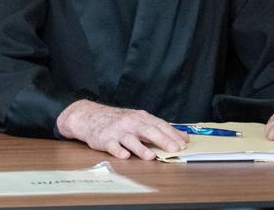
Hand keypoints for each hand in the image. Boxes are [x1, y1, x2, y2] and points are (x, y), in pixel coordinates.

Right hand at [56, 100, 188, 159]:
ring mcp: (117, 132)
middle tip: (174, 149)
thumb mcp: (138, 119)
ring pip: (131, 140)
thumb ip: (158, 127)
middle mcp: (130, 123)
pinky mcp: (105, 140)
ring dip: (141, 148)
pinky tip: (124, 155)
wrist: (90, 116)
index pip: (159, 125)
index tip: (183, 143)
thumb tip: (182, 137)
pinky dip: (118, 151)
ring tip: (150, 156)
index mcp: (140, 118)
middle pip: (148, 131)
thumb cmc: (118, 121)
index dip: (172, 134)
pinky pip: (112, 146)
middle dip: (162, 140)